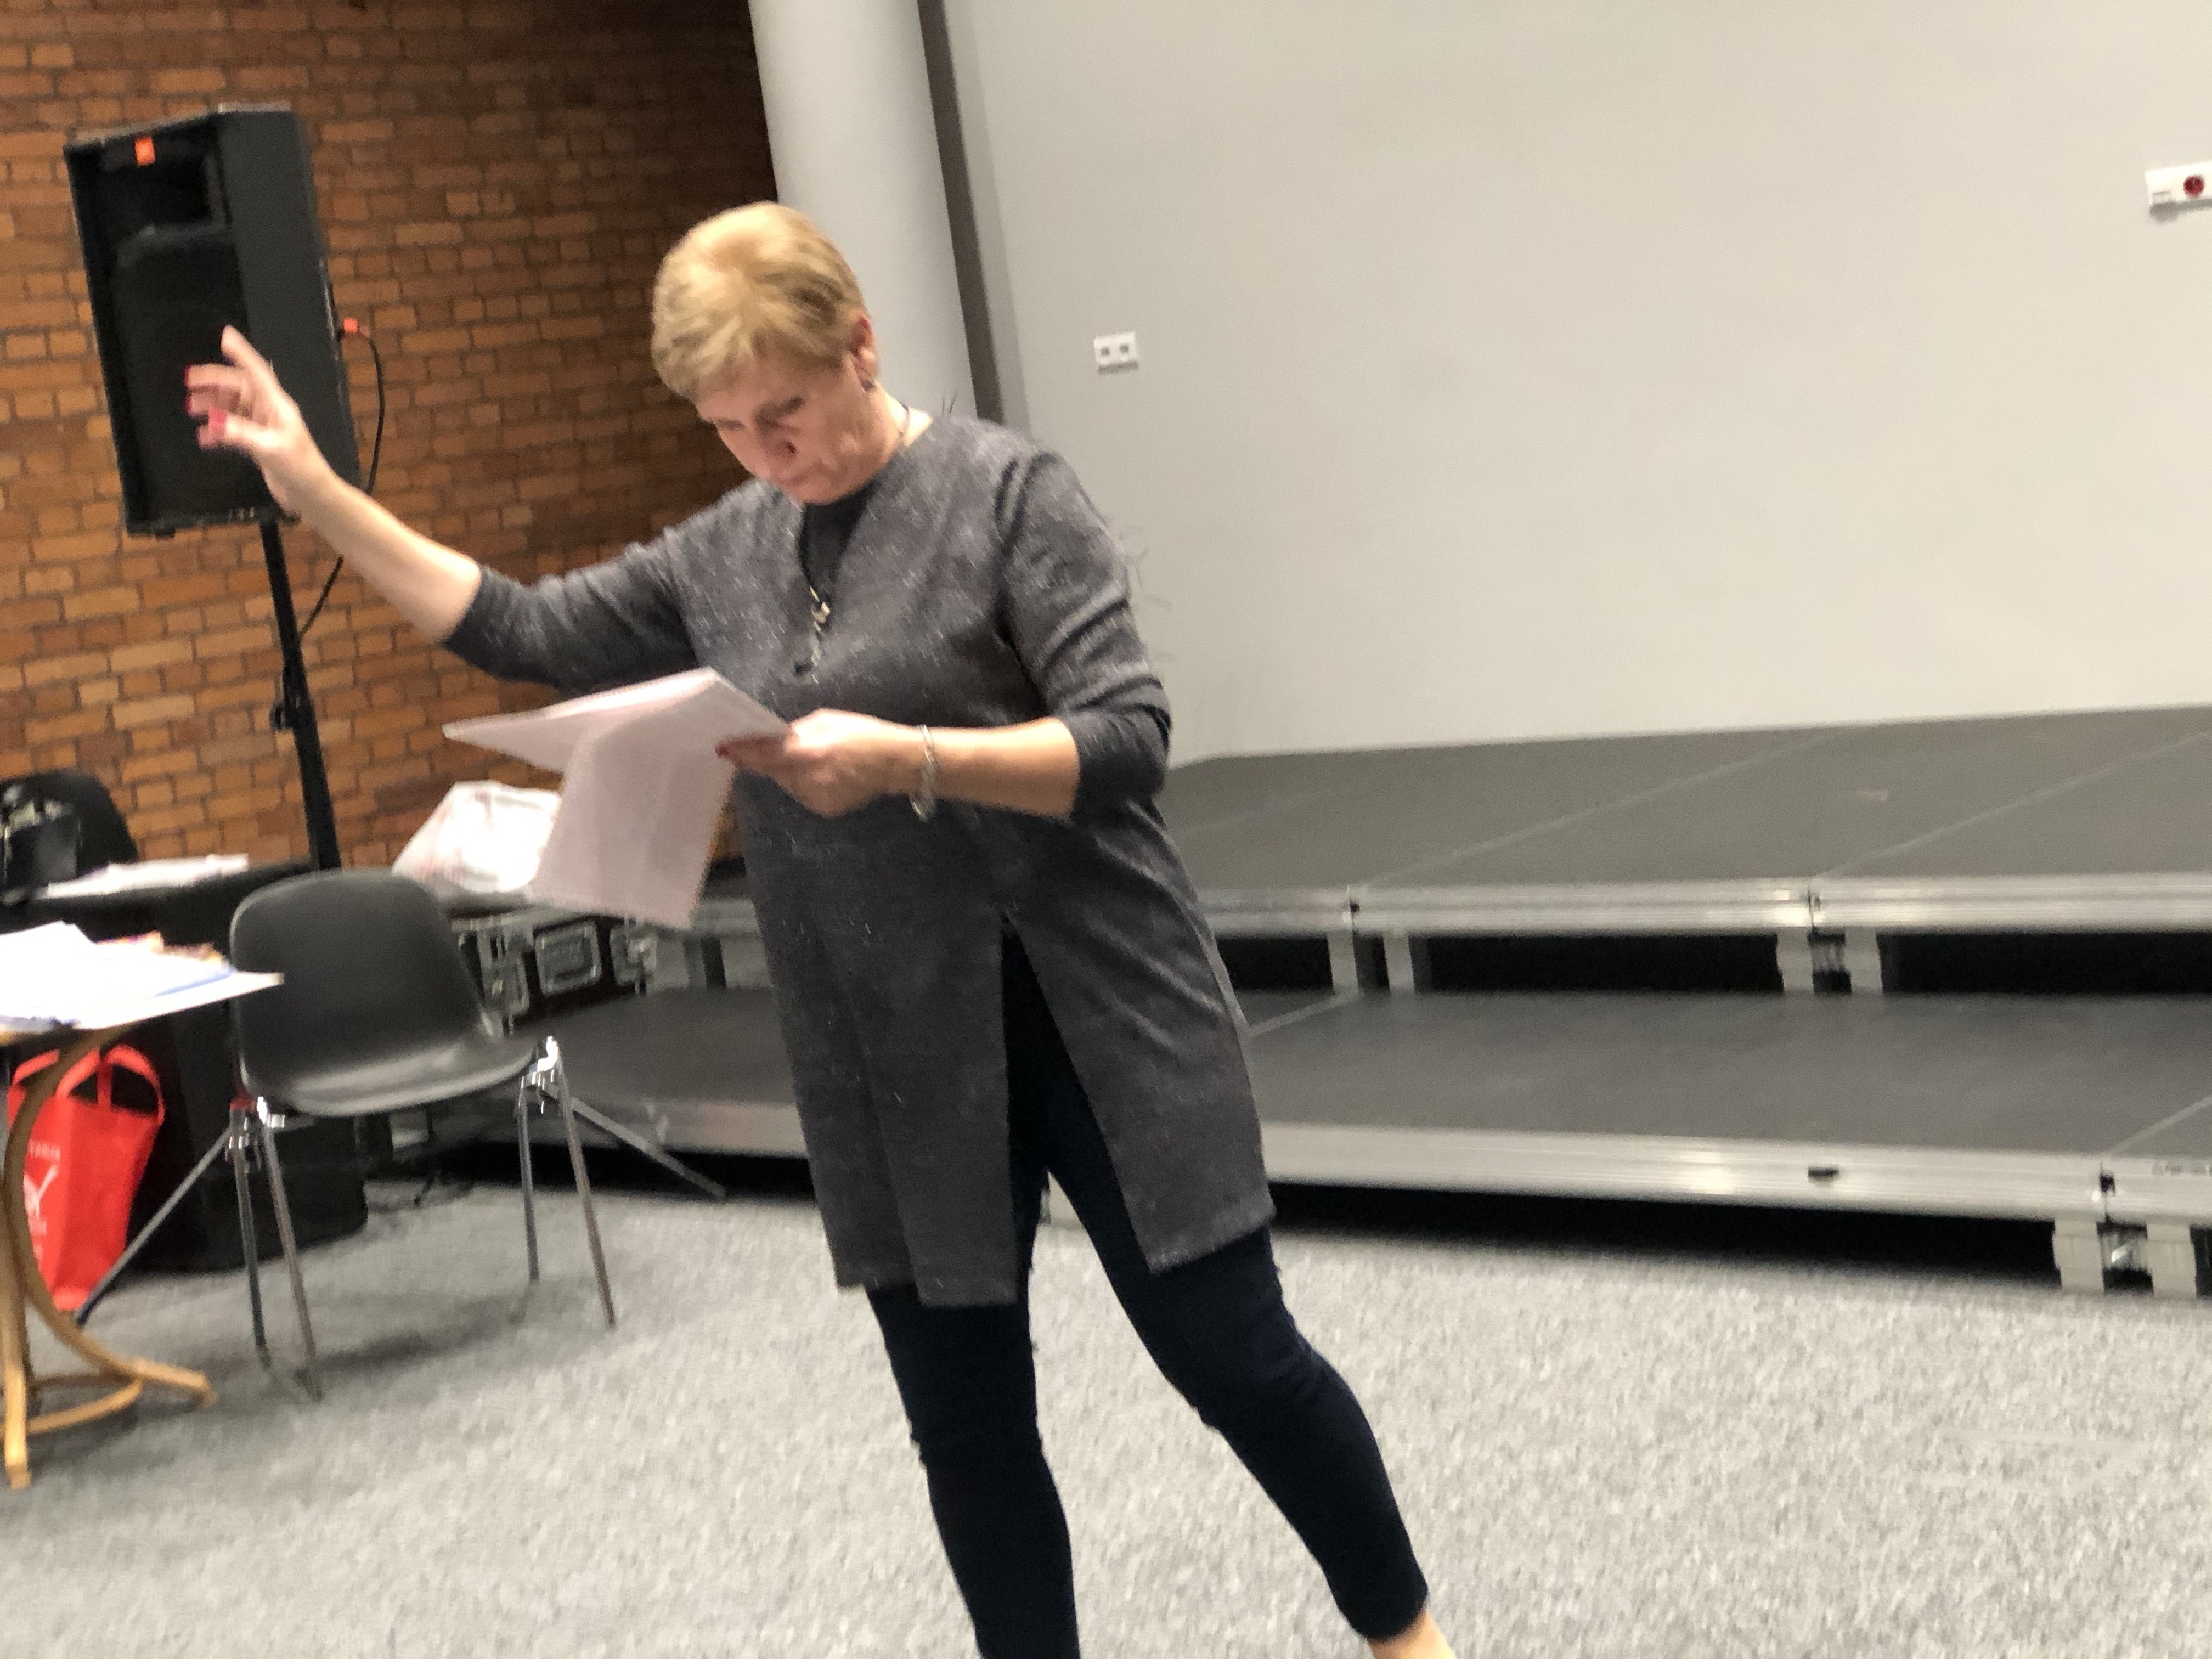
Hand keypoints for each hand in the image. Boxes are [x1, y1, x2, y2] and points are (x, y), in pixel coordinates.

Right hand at [184, 325, 337, 512]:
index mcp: (277, 405)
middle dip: (214, 382)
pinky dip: (217, 431)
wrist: (312, 496)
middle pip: (238, 387)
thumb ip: (241, 434)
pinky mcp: (258, 443)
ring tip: (192, 409)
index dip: (242, 353)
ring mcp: (263, 427)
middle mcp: (270, 411)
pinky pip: (233, 430)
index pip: (257, 372)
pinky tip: (204, 437)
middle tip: (189, 382)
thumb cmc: (301, 469)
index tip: (225, 336)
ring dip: (213, 406)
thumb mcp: (270, 449)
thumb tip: (213, 422)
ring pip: (233, 408)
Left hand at [717, 709, 918, 816]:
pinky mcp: (823, 809)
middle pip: (773, 771)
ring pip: (786, 783)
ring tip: (812, 758)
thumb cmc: (863, 734)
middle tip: (779, 746)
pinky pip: (801, 792)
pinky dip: (803, 782)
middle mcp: (808, 780)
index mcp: (810, 753)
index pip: (765, 755)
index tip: (724, 749)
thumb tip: (772, 738)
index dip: (743, 753)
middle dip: (770, 759)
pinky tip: (824, 773)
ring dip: (788, 771)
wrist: (896, 764)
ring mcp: (815, 798)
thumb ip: (795, 732)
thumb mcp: (826, 721)